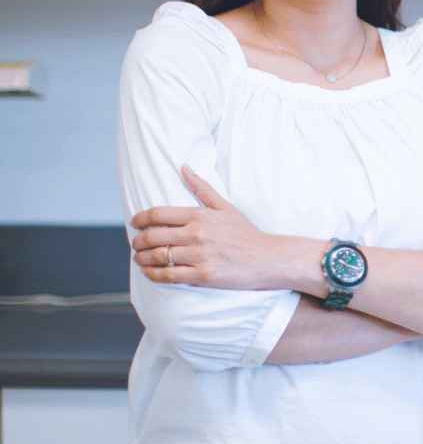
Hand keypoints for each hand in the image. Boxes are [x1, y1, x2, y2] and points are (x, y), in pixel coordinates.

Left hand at [130, 165, 273, 289]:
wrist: (266, 258)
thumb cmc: (245, 232)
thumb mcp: (225, 207)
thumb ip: (202, 188)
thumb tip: (184, 168)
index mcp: (200, 215)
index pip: (158, 214)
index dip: (140, 218)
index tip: (134, 222)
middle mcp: (197, 234)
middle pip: (153, 236)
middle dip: (138, 240)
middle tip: (136, 243)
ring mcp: (199, 255)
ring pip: (158, 256)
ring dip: (142, 257)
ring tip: (139, 257)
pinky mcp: (202, 275)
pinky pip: (168, 275)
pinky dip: (153, 274)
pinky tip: (149, 271)